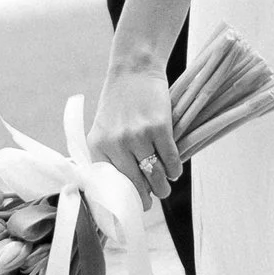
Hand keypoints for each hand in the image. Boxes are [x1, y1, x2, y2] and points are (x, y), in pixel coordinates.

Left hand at [88, 51, 176, 203]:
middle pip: (136, 184)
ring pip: (155, 176)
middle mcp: (116, 143)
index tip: (135, 205)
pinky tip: (174, 169)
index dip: (126, 199)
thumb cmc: (119, 101)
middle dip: (148, 197)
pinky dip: (175, 169)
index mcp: (98, 146)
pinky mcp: (159, 128)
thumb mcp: (103, 128)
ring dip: (163, 187)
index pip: (112, 184)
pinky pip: (170, 160)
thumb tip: (126, 188)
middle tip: (155, 198)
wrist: (134, 69)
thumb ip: (109, 155)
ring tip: (166, 187)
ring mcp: (138, 136)